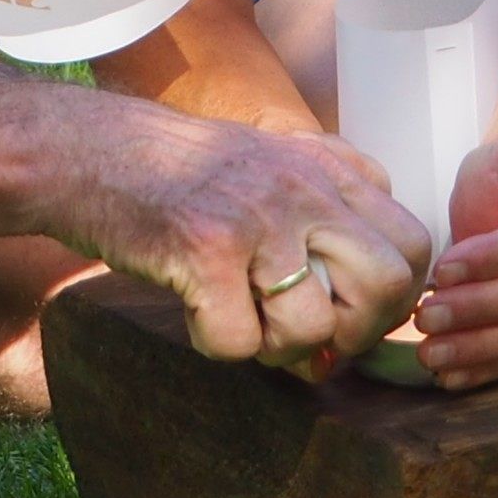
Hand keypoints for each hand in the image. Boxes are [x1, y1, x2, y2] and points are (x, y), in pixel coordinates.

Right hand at [57, 89, 429, 372]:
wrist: (83, 149)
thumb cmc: (171, 171)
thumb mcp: (267, 163)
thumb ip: (325, 212)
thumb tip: (350, 330)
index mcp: (326, 166)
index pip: (414, 243)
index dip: (393, 298)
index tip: (351, 314)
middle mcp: (303, 186)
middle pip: (390, 284)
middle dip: (356, 332)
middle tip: (309, 339)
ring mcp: (257, 216)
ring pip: (317, 326)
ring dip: (279, 348)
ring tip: (241, 323)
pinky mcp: (205, 250)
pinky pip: (240, 342)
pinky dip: (218, 346)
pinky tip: (196, 315)